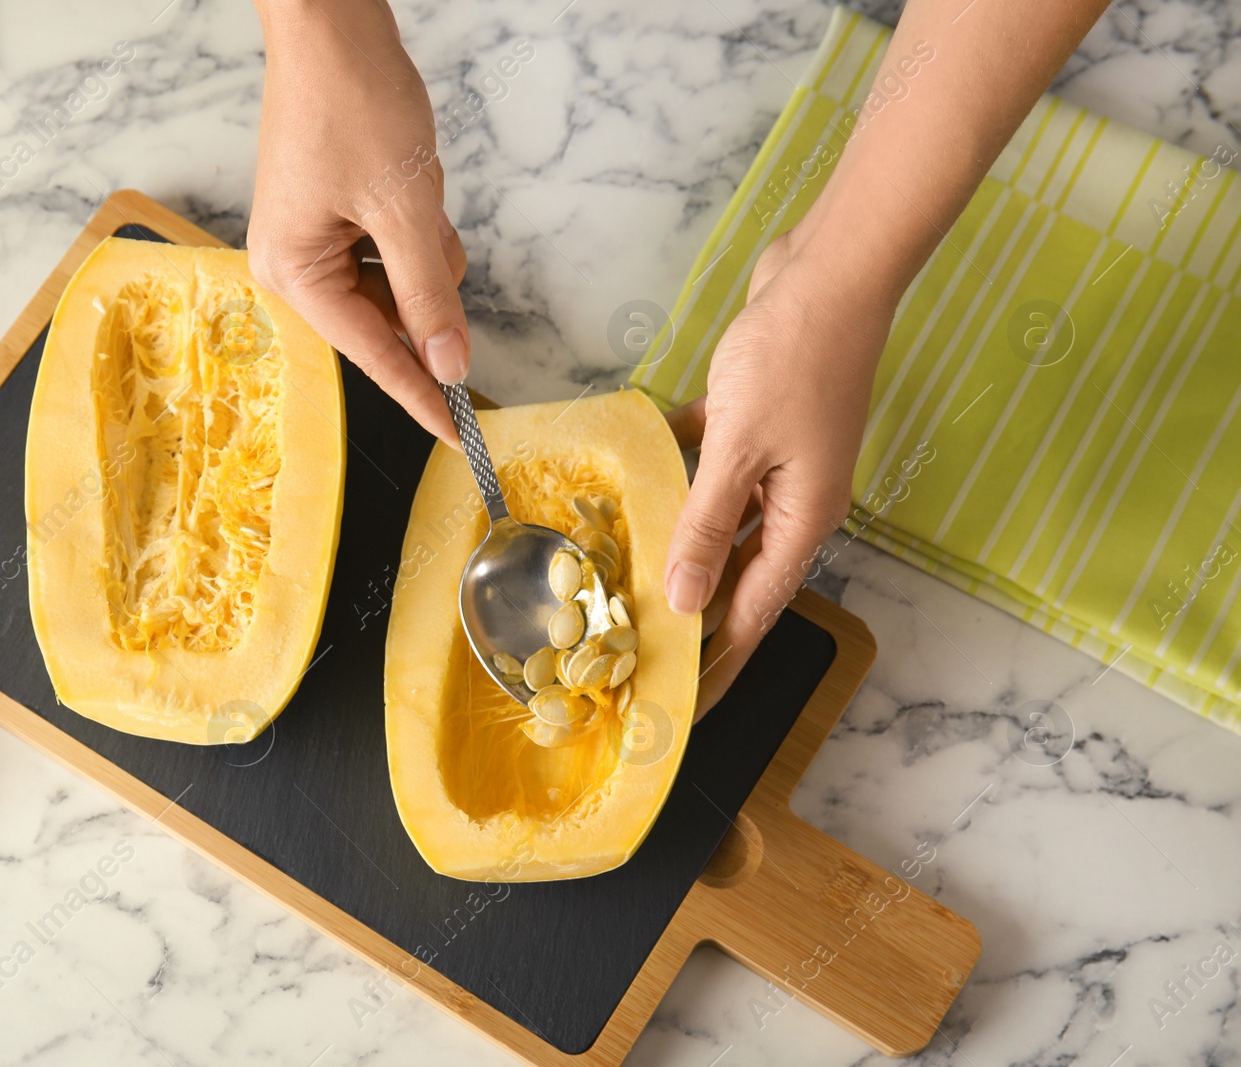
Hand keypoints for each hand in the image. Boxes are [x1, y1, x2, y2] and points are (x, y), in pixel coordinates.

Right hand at [247, 0, 467, 443]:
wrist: (328, 24)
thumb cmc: (351, 102)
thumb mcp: (404, 208)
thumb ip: (430, 294)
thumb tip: (448, 364)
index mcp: (296, 274)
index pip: (374, 355)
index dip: (422, 395)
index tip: (460, 437)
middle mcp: (292, 266)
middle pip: (387, 317)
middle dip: (425, 280)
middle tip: (424, 218)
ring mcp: (308, 240)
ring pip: (396, 282)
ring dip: (421, 245)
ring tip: (406, 184)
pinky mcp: (326, 216)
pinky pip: (386, 250)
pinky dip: (410, 227)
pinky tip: (404, 181)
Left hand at [664, 229, 892, 718]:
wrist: (828, 273)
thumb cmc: (792, 360)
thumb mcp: (738, 453)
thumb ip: (706, 526)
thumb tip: (684, 599)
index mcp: (802, 518)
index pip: (755, 611)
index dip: (722, 658)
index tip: (687, 698)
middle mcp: (795, 497)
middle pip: (737, 568)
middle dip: (692, 604)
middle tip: (641, 637)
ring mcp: (779, 458)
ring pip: (721, 515)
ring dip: (679, 536)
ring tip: (628, 567)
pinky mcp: (760, 420)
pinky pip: (713, 462)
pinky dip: (681, 468)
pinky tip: (640, 470)